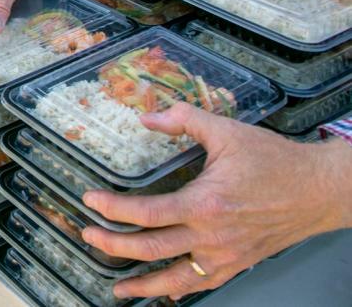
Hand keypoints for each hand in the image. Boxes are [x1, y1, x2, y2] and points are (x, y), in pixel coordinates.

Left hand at [81, 104, 351, 299]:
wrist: (318, 190)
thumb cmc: (275, 162)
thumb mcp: (225, 131)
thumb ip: (183, 120)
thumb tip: (146, 117)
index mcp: (204, 204)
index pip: (145, 213)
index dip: (112, 209)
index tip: (89, 201)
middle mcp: (211, 236)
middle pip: (150, 250)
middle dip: (113, 246)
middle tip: (89, 236)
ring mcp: (225, 255)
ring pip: (175, 279)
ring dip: (142, 285)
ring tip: (118, 288)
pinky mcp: (237, 264)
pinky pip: (203, 283)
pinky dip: (180, 290)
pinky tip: (165, 293)